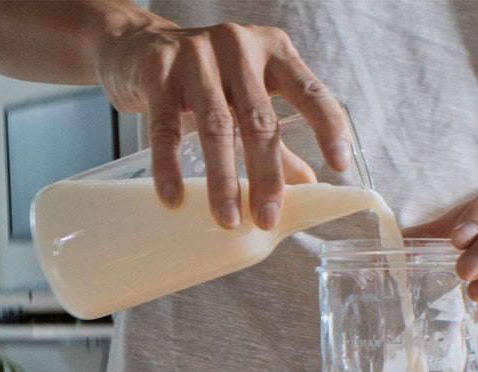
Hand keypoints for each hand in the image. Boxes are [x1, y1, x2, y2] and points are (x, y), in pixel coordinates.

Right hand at [93, 21, 351, 228]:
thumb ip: (277, 140)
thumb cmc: (205, 76)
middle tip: (268, 219)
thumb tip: (308, 185)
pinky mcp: (157, 72)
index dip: (328, 127)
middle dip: (266, 176)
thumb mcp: (246, 98)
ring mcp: (196, 56)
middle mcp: (238, 47)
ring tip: (228, 219)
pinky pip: (166, 127)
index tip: (340, 165)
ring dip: (224, 180)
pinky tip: (175, 198)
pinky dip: (170, 167)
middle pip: (259, 120)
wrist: (137, 45)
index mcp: (273, 52)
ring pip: (216, 126)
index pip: (309, 91)